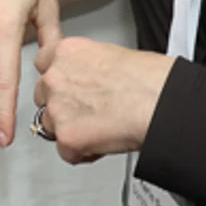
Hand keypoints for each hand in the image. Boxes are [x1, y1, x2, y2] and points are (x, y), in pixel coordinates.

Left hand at [32, 39, 174, 164]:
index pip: (43, 64)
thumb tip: (88, 80)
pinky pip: (66, 152)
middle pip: (43, 97)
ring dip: (70, 130)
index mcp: (67, 51)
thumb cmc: (151, 79)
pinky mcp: (66, 136)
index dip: (58, 80)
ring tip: (100, 128)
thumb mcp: (111, 55)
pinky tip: (102, 143)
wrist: (161, 101)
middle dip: (63, 107)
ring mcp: (57, 107)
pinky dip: (83, 153)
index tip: (66, 86)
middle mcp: (55, 77)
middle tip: (90, 112)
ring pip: (50, 125)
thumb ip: (87, 67)